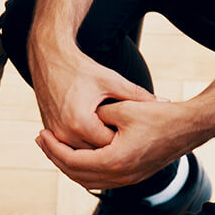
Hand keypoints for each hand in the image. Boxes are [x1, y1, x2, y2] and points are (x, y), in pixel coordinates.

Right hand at [27, 36, 155, 149]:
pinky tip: (99, 141)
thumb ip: (137, 95)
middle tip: (131, 144)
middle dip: (112, 149)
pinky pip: (71, 147)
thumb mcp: (111, 81)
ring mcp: (55, 135)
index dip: (125, 142)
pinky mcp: (51, 132)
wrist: (49, 60)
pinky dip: (84, 146)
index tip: (139, 137)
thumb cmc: (81, 68)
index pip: (109, 145)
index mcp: (81, 123)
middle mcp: (65, 133)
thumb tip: (164, 102)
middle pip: (95, 153)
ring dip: (97, 151)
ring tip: (117, 144)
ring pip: (82, 154)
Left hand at [35, 97, 214, 189]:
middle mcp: (119, 177)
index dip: (53, 148)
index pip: (72, 161)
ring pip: (86, 180)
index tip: (42, 134)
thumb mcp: (122, 108)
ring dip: (68, 165)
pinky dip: (83, 168)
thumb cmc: (159, 114)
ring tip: (53, 147)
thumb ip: (97, 115)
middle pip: (75, 174)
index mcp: (114, 161)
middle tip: (42, 141)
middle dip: (55, 157)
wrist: (190, 127)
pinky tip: (75, 153)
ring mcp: (126, 180)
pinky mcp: (132, 178)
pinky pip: (99, 179)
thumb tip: (77, 121)